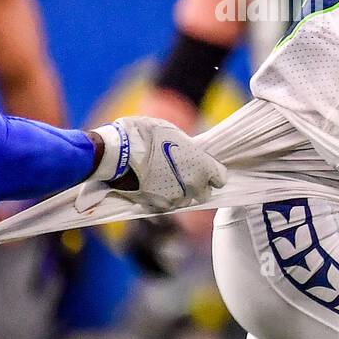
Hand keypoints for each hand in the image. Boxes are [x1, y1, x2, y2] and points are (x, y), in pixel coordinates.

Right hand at [76, 117, 226, 213]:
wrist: (117, 153)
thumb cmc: (144, 136)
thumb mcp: (171, 132)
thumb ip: (186, 147)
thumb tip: (188, 150)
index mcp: (201, 165)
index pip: (221, 178)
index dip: (213, 174)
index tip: (205, 170)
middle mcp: (192, 184)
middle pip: (204, 194)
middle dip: (197, 186)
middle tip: (184, 175)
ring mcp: (175, 198)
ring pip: (184, 201)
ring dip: (179, 193)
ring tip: (164, 179)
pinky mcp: (157, 206)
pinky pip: (166, 206)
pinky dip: (162, 199)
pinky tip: (152, 186)